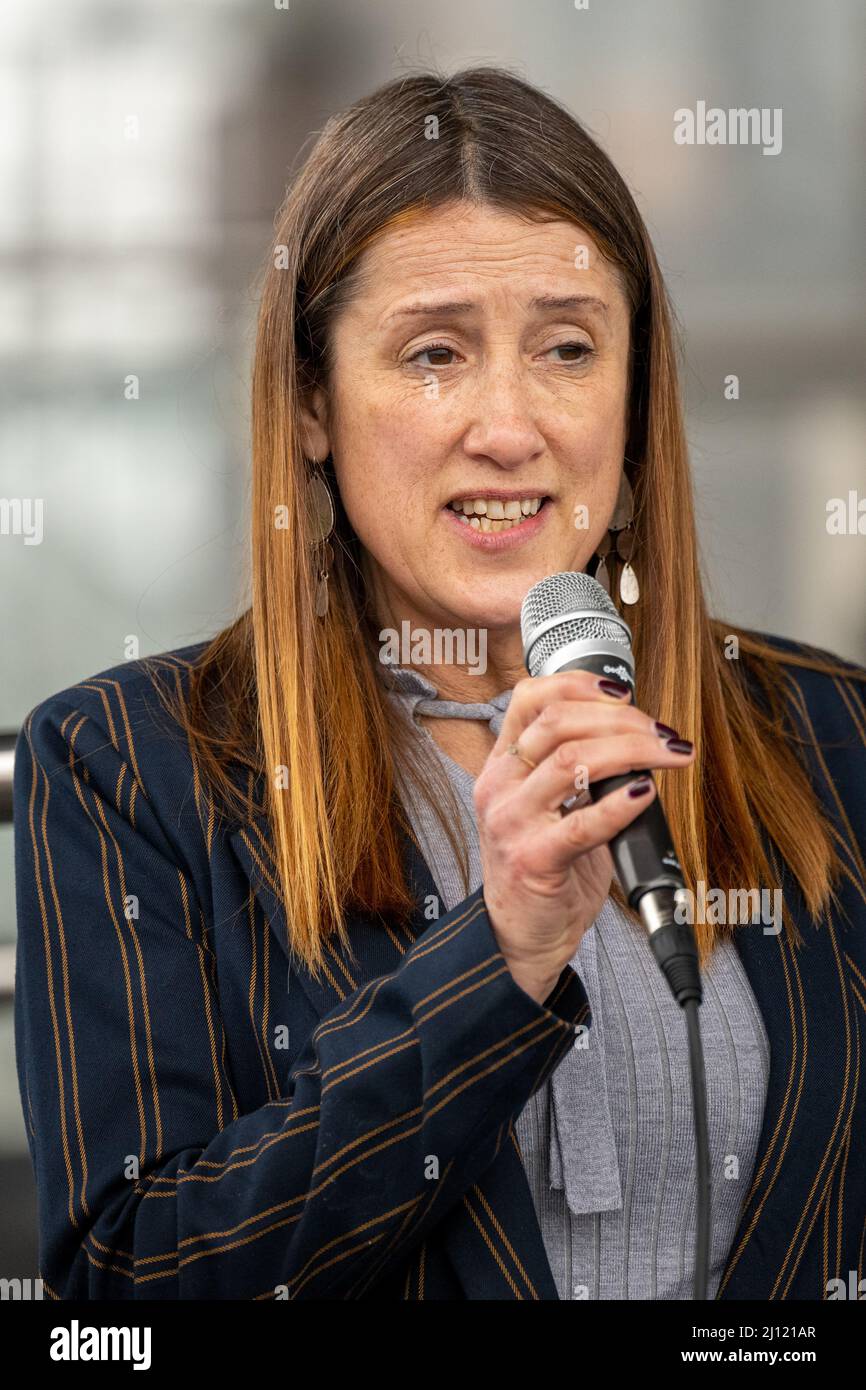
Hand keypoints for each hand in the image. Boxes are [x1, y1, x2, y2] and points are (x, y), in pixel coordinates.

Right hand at [473, 670, 695, 1003]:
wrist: (522, 935)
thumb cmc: (545, 867)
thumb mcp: (549, 806)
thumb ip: (576, 769)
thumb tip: (638, 735)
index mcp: (502, 766)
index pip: (530, 699)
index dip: (579, 683)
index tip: (625, 691)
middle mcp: (499, 787)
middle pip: (559, 722)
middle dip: (622, 718)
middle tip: (663, 734)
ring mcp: (511, 822)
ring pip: (571, 759)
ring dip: (632, 749)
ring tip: (669, 755)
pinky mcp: (533, 860)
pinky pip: (582, 823)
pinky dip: (621, 804)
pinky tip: (646, 795)